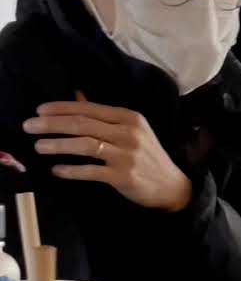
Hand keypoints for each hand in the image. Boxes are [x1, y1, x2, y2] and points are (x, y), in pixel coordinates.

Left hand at [23, 97, 192, 212]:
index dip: (62, 108)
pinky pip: (91, 171)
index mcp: (129, 117)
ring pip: (85, 145)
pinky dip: (72, 170)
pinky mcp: (123, 176)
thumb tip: (76, 96)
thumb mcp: (130, 129)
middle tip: (29, 126)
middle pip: (84, 124)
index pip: (90, 108)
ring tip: (38, 146)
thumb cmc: (146, 155)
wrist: (171, 185)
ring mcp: (126, 155)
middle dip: (53, 124)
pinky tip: (56, 170)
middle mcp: (129, 133)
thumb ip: (102, 115)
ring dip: (58, 145)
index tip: (39, 110)